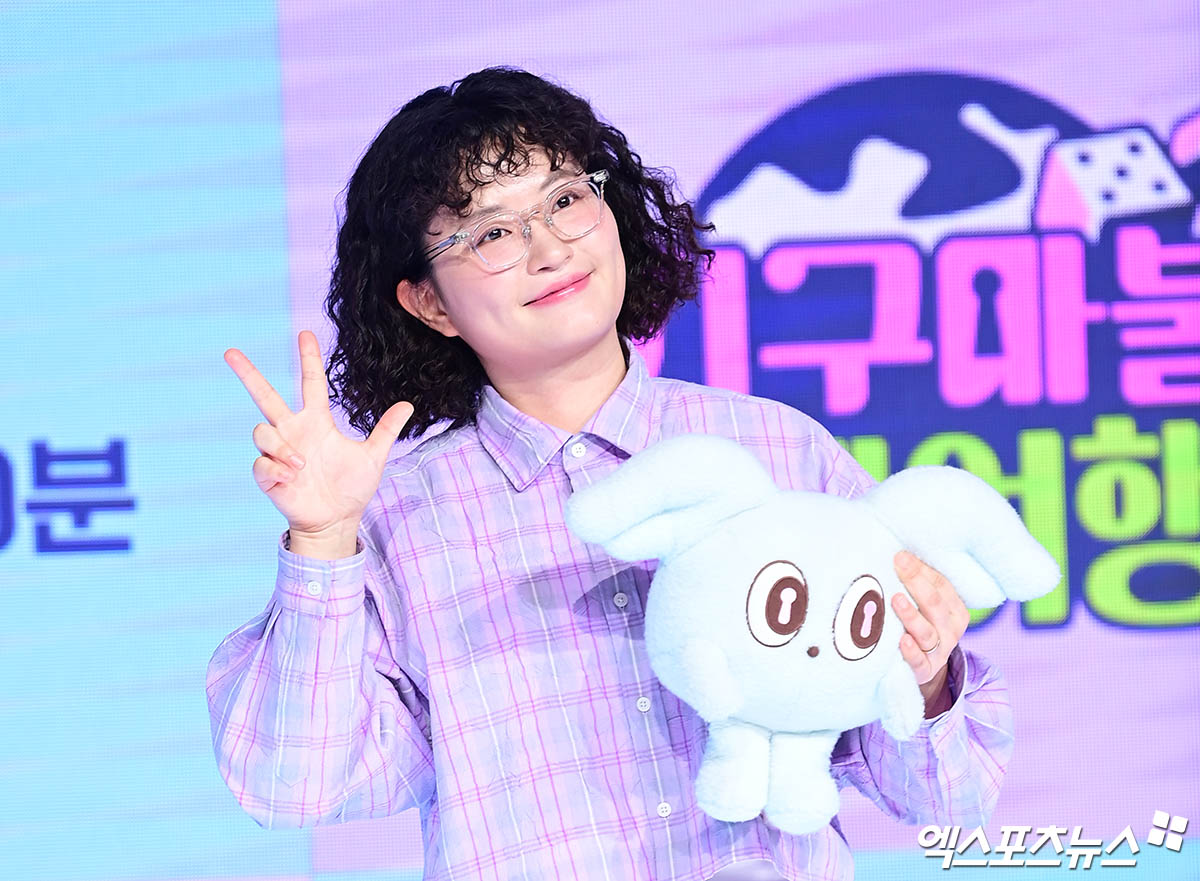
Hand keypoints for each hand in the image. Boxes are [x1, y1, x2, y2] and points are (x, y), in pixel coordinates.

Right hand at [225, 330, 412, 547]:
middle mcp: (293, 432)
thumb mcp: (373, 457)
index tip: (306, 333)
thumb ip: (385, 430)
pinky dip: (276, 469)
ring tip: (301, 466)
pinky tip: (291, 479)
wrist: (337, 520)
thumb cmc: (351, 488)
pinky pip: (262, 463)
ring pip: (262, 431)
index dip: (309, 359)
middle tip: (231, 352)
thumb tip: (408, 405)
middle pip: (265, 396)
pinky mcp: (269, 475)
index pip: (311, 383)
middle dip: (248, 374)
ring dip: (281, 447)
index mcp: (317, 422)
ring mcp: (278, 453)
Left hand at [890, 550, 967, 713]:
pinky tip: (901, 640)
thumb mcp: (927, 606)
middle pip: (935, 605)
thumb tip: (897, 555)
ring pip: (927, 633)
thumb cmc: (921, 626)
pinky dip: (911, 652)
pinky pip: (919, 662)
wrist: (923, 668)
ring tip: (896, 599)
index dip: (922, 570)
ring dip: (911, 615)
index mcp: (955, 610)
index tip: (900, 556)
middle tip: (898, 565)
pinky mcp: (925, 670)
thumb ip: (919, 585)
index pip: (942, 585)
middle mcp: (950, 630)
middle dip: (916, 583)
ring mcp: (939, 652)